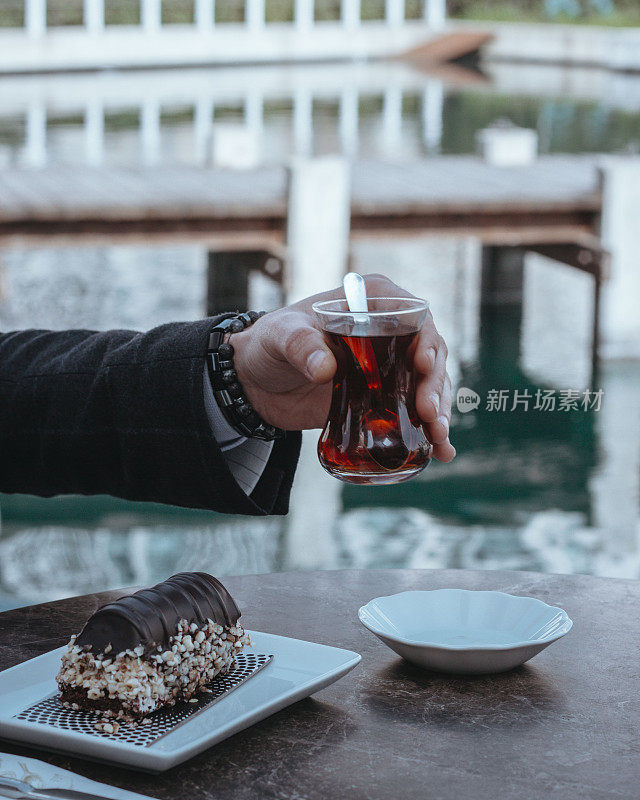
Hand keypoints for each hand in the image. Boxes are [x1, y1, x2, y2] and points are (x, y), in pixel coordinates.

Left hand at [230, 274, 455, 461]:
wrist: (256, 383)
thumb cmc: (270, 344)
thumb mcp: (281, 336)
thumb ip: (301, 346)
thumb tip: (326, 369)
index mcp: (372, 304)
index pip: (413, 317)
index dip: (426, 341)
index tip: (424, 365)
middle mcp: (389, 333)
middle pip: (430, 355)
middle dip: (435, 386)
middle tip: (429, 414)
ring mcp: (389, 368)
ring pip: (429, 386)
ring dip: (439, 413)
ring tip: (439, 439)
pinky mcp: (383, 399)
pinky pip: (412, 413)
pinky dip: (429, 433)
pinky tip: (442, 453)